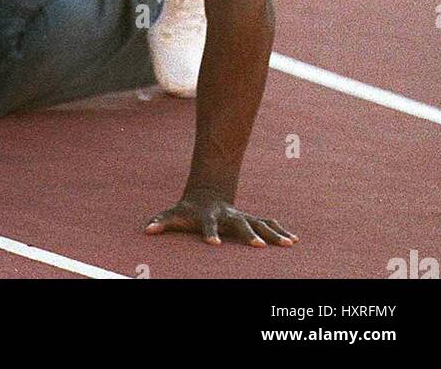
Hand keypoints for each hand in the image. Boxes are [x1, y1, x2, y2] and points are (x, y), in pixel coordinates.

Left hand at [146, 189, 297, 246]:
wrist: (206, 193)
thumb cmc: (189, 209)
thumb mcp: (174, 214)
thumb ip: (162, 221)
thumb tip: (146, 230)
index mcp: (209, 216)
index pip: (208, 225)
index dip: (209, 233)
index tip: (213, 244)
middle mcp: (228, 215)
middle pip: (240, 225)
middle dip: (249, 235)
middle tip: (258, 247)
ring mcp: (241, 216)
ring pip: (259, 223)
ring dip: (273, 233)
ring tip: (289, 243)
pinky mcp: (250, 219)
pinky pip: (268, 224)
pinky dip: (280, 230)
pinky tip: (294, 239)